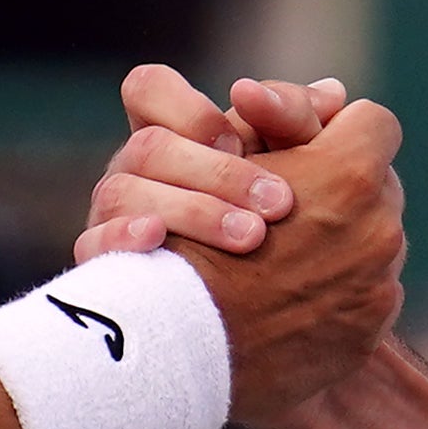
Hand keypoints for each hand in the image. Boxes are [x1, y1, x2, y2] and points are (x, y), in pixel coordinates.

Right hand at [81, 69, 350, 259]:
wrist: (229, 338)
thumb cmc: (275, 248)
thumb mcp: (293, 180)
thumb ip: (303, 131)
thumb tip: (336, 96)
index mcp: (168, 143)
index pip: (148, 90)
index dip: (193, 109)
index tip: (245, 135)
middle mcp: (132, 177)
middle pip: (150, 146)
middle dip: (223, 174)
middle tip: (282, 205)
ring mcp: (111, 224)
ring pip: (121, 192)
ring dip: (195, 211)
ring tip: (254, 240)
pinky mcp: (101, 275)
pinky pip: (91, 247)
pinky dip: (127, 239)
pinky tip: (162, 245)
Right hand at [147, 87, 404, 426]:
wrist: (177, 345)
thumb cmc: (188, 235)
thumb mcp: (225, 152)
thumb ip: (284, 115)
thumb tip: (337, 94)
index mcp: (351, 175)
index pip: (373, 123)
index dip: (337, 130)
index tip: (306, 149)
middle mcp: (380, 229)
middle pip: (378, 185)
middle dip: (341, 189)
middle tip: (290, 206)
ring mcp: (379, 286)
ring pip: (373, 240)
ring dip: (341, 241)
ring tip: (286, 256)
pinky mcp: (368, 333)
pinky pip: (365, 294)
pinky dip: (336, 291)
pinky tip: (289, 298)